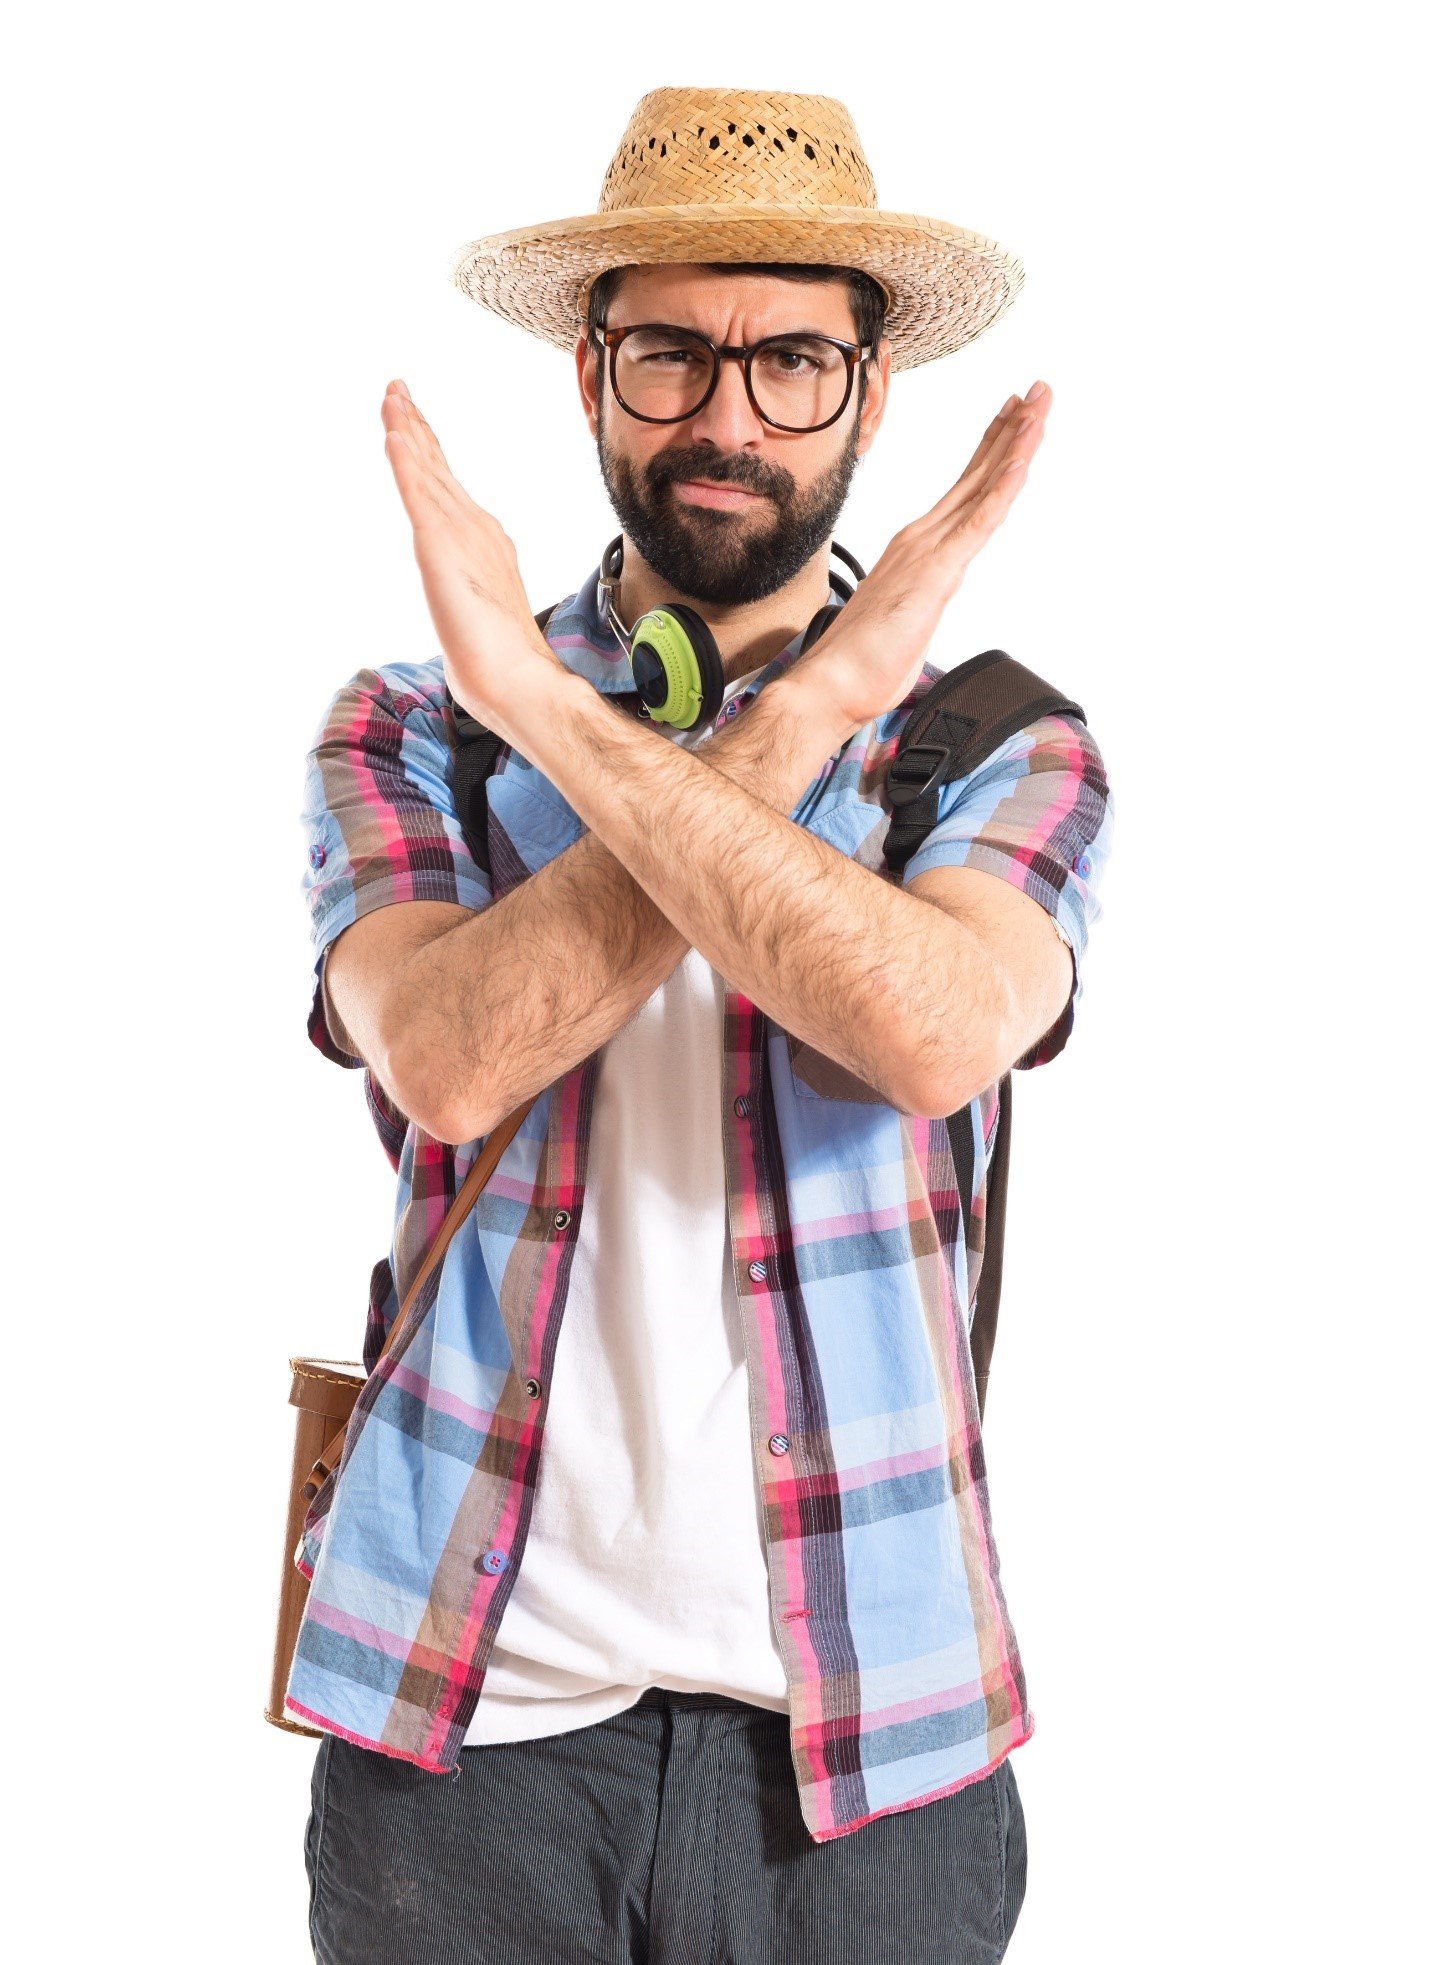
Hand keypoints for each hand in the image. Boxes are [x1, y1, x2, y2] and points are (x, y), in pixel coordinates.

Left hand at [380, 380, 567, 731]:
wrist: (514, 675)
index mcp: (481, 540)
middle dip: (414, 425)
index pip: (447, 486)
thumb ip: (467, 595)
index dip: (426, 450)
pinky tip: (393, 433)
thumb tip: (462, 605)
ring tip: (391, 397)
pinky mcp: (440, 543)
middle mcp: (473, 526)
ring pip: (425, 468)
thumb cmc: (498, 660)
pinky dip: (405, 460)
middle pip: (436, 465)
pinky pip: (418, 492)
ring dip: (406, 429)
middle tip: (396, 390)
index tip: (408, 421)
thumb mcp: (476, 612)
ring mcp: (459, 531)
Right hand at [799, 383, 1051, 729]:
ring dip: (1016, 443)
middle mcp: (922, 539)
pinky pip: (978, 521)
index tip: (1012, 418)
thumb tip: (919, 613)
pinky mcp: (937, 571)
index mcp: (916, 549)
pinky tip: (1022, 459)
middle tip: (1037, 392)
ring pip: (984, 487)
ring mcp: (929, 550)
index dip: (991, 450)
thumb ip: (917, 608)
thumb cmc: (859, 665)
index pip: (963, 491)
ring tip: (1039, 405)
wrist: (830, 683)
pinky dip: (1002, 487)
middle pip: (978, 475)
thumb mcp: (902, 627)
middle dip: (1011, 430)